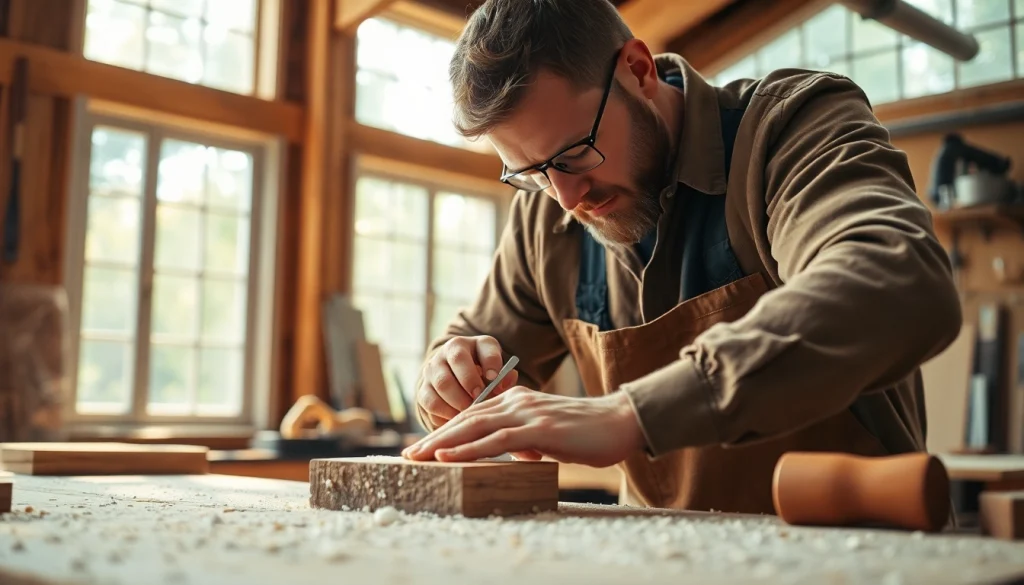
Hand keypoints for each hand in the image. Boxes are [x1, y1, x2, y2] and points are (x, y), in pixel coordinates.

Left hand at [402, 387, 644, 467]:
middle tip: (408, 454)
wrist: (621, 422)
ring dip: (442, 444)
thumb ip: (528, 441)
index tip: (422, 448)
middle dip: (434, 438)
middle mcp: (516, 401)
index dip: (444, 431)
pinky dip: (469, 448)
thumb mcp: (549, 436)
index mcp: (516, 400)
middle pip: (465, 419)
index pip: (472, 415)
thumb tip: (515, 456)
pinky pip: (497, 440)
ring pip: (474, 426)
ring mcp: (527, 413)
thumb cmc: (588, 432)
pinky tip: (449, 457)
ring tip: (417, 457)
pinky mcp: (539, 429)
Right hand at [415, 336, 518, 429]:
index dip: (491, 362)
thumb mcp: (496, 374)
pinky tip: (456, 419)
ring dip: (457, 401)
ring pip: (442, 383)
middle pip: (458, 360)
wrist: (454, 381)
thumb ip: (504, 378)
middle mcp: (450, 351)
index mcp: (475, 344)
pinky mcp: (422, 389)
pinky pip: (430, 402)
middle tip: (479, 398)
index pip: (485, 346)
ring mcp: (433, 369)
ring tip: (469, 412)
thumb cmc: (483, 379)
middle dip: (470, 381)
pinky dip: (444, 413)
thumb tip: (506, 382)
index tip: (494, 377)